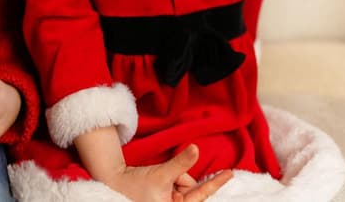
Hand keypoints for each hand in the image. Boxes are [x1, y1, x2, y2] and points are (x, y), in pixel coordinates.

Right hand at [104, 145, 231, 201]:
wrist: (114, 182)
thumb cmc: (135, 184)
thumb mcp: (161, 174)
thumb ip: (180, 163)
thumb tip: (196, 149)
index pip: (201, 194)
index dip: (216, 183)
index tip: (230, 173)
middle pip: (191, 189)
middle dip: (182, 178)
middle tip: (167, 177)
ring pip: (184, 186)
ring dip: (174, 178)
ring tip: (157, 180)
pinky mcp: (165, 198)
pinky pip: (176, 185)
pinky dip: (171, 179)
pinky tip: (157, 181)